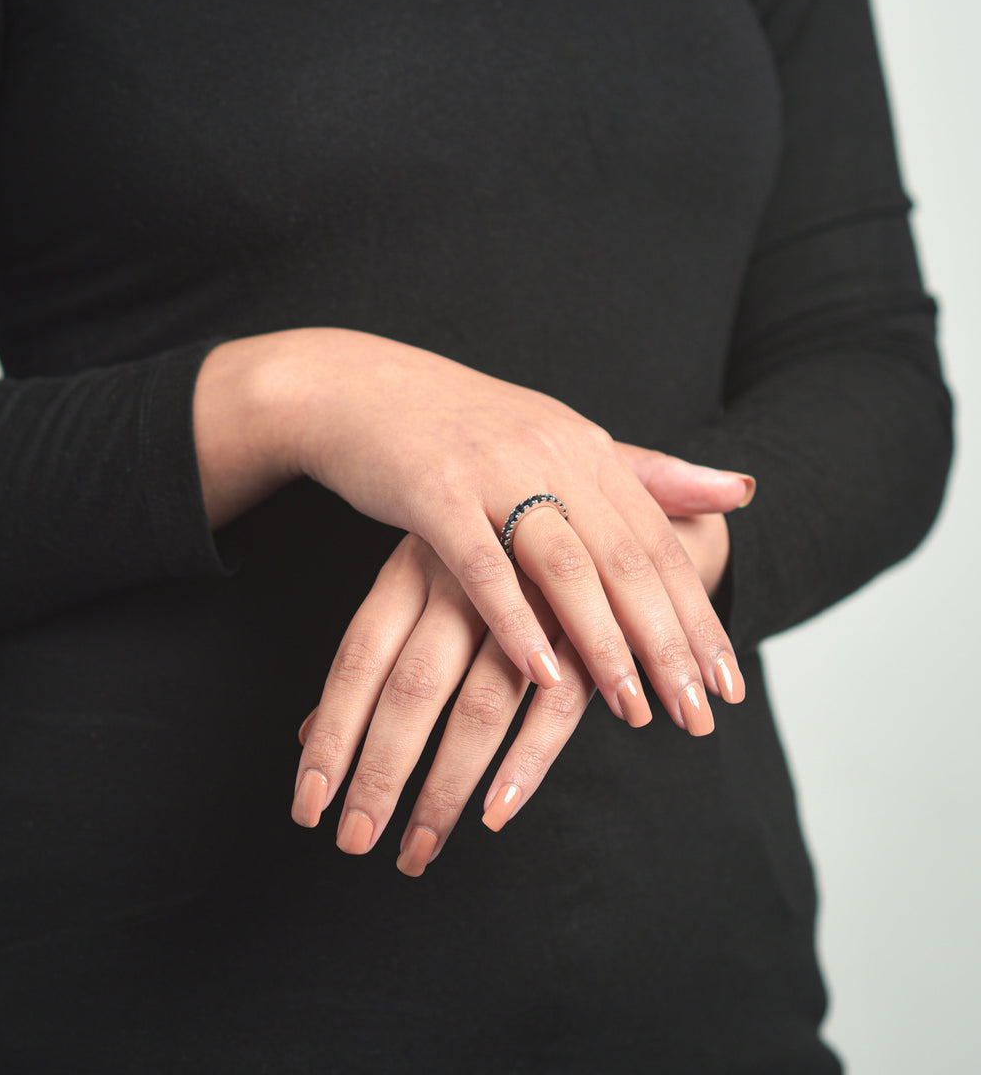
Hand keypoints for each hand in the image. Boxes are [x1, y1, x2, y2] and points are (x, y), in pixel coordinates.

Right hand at [201, 327, 749, 730]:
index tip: (727, 682)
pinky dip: (515, 618)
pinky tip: (541, 673)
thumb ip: (646, 473)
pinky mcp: (433, 492)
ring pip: (565, 567)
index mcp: (587, 450)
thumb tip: (741, 490)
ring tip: (635, 710)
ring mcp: (493, 472)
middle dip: (669, 645)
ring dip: (604, 644)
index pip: (659, 544)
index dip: (696, 615)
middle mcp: (552, 456)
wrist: (361, 386)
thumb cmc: (462, 428)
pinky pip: (481, 565)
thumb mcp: (562, 440)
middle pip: (627, 562)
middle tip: (699, 715)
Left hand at [292, 533, 594, 874]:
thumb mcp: (422, 580)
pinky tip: (495, 812)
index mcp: (414, 567)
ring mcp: (528, 603)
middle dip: (380, 772)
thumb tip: (305, 733)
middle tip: (355, 843)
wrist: (602, 490)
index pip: (358, 658)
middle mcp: (463, 582)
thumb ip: (372, 659)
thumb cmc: (494, 551)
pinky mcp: (587, 629)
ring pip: (479, 705)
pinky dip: (525, 762)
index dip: (332, 734)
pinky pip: (555, 707)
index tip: (308, 805)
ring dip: (447, 785)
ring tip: (417, 849)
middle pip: (411, 688)